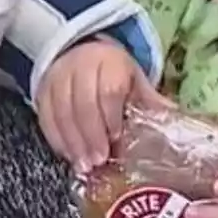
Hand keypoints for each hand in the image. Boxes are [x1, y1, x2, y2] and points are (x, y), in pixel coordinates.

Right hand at [37, 39, 173, 171]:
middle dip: (91, 136)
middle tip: (98, 161)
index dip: (111, 117)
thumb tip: (176, 119)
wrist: (79, 51)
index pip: (108, 90)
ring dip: (72, 142)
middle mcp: (79, 66)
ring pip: (61, 112)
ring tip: (83, 166)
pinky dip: (56, 138)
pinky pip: (45, 117)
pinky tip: (67, 155)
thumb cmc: (112, 72)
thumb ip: (150, 100)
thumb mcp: (134, 79)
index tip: (115, 139)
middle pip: (83, 104)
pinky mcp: (41, 90)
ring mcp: (57, 78)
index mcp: (108, 61)